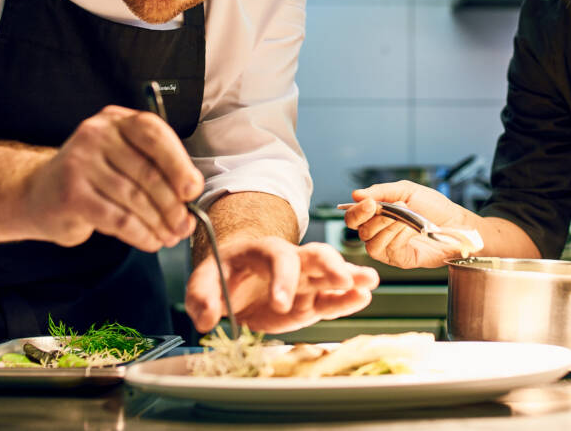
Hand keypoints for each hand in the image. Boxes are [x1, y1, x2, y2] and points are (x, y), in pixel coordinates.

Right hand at [22, 105, 203, 250]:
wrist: (38, 194)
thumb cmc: (94, 177)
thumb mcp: (123, 160)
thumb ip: (156, 168)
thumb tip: (191, 196)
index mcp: (116, 120)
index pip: (154, 133)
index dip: (178, 163)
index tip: (192, 190)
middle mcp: (96, 135)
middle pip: (147, 171)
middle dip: (172, 204)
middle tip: (185, 225)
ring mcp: (80, 163)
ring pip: (134, 198)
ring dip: (158, 223)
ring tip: (170, 237)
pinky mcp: (71, 194)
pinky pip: (117, 218)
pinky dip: (140, 234)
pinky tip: (150, 242)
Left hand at [185, 238, 378, 333]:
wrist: (233, 281)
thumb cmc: (221, 276)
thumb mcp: (203, 282)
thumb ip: (201, 297)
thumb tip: (206, 319)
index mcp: (262, 251)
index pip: (278, 259)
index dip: (282, 279)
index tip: (281, 304)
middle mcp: (289, 261)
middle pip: (314, 255)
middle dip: (330, 266)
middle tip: (341, 280)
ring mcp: (304, 281)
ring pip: (331, 272)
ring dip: (350, 275)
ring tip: (369, 282)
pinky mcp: (310, 301)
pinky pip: (331, 299)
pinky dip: (347, 299)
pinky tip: (363, 298)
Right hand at [343, 181, 477, 268]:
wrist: (457, 224)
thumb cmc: (435, 207)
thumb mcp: (408, 191)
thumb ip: (381, 191)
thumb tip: (356, 194)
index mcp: (378, 213)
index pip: (354, 215)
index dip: (356, 210)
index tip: (368, 203)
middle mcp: (379, 230)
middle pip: (359, 229)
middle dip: (373, 218)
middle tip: (388, 210)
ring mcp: (388, 246)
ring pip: (370, 240)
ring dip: (388, 226)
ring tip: (406, 218)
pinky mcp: (398, 259)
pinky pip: (386, 250)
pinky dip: (397, 236)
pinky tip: (410, 230)